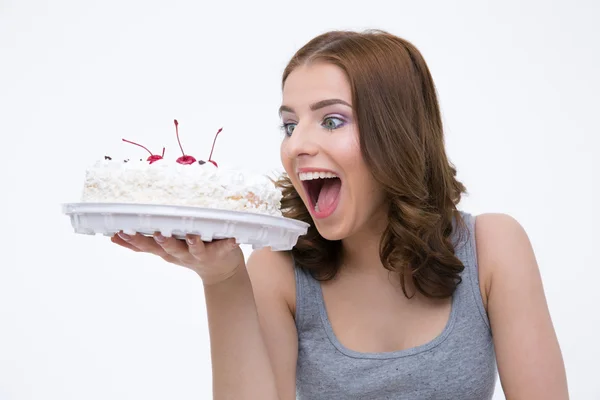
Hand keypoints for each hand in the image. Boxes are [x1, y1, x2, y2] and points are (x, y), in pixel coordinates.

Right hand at [111, 232, 244, 285]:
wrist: (221, 272)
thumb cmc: (190, 253)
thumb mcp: (164, 250)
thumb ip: (143, 244)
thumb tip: (114, 236)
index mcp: (168, 251)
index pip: (148, 247)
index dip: (134, 241)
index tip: (120, 232)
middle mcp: (182, 254)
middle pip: (170, 249)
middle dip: (162, 242)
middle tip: (156, 234)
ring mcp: (201, 254)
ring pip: (195, 249)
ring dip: (192, 243)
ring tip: (190, 236)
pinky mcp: (221, 252)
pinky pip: (224, 247)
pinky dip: (228, 244)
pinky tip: (232, 239)